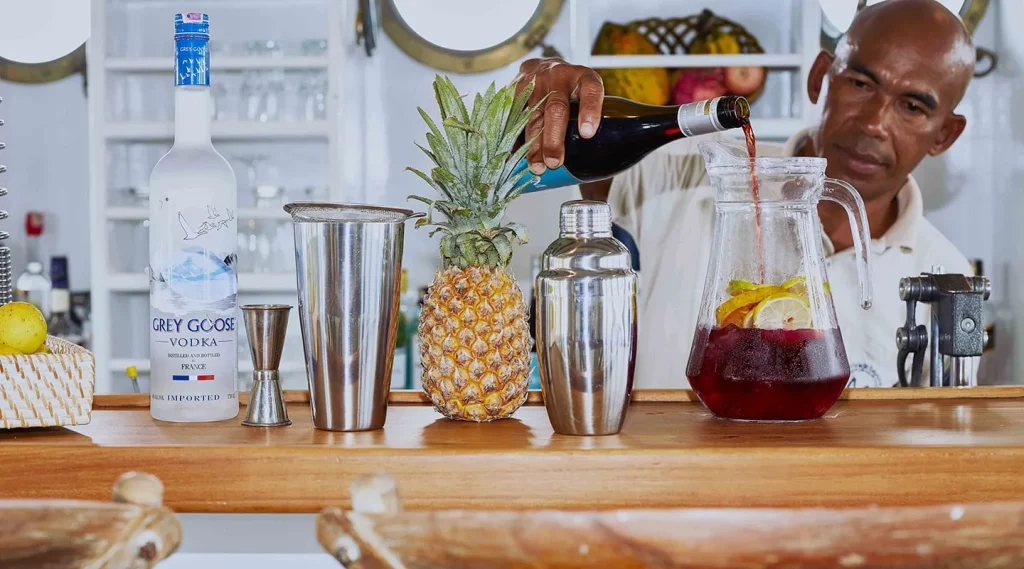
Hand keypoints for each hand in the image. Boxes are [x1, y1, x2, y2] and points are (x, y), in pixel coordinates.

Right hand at [515, 58, 603, 173]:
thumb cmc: (570, 88)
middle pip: (555, 108)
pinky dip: (515, 137)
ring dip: (534, 144)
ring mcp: (536, 81)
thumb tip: (598, 155)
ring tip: (537, 166)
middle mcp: (559, 76)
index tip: (587, 134)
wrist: (543, 66)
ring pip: (533, 115)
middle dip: (554, 138)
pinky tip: (515, 155)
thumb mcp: (587, 94)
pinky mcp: (517, 88)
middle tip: (555, 162)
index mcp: (583, 77)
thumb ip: (591, 115)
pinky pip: (514, 115)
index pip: (590, 90)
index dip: (589, 110)